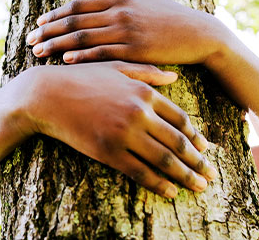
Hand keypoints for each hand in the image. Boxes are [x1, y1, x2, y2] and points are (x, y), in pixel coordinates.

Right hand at [16, 61, 217, 197]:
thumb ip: (147, 72)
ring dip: (185, 176)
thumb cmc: (81, 78)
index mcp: (144, 92)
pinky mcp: (108, 152)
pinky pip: (140, 172)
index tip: (207, 149)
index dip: (196, 137)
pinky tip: (170, 191)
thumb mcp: (116, 67)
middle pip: (177, 142)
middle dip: (198, 161)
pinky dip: (158, 183)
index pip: (180, 119)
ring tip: (199, 186)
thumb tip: (175, 76)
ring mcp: (124, 134)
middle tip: (211, 174)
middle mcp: (139, 113)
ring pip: (163, 160)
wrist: (46, 96)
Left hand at [25, 0, 229, 65]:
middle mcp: (119, 13)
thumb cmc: (173, 15)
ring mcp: (126, 31)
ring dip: (57, 45)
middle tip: (29, 39)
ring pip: (83, 37)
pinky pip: (102, 53)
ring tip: (39, 52)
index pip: (78, 5)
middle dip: (49, 30)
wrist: (200, 34)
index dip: (56, 14)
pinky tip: (66, 61)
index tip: (39, 23)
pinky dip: (82, 57)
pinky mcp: (135, 50)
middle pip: (74, 20)